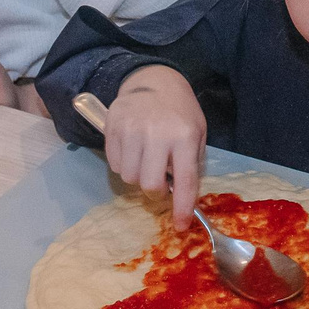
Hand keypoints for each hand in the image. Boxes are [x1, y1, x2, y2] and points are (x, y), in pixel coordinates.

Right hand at [100, 65, 206, 225]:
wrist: (153, 81)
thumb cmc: (180, 113)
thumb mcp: (197, 133)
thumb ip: (191, 163)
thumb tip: (182, 197)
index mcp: (184, 137)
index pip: (184, 181)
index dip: (182, 208)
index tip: (181, 226)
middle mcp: (157, 134)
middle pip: (149, 184)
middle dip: (155, 191)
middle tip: (160, 182)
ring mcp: (131, 129)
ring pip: (129, 177)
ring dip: (138, 177)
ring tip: (146, 162)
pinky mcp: (112, 127)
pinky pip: (114, 163)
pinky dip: (124, 165)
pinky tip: (133, 151)